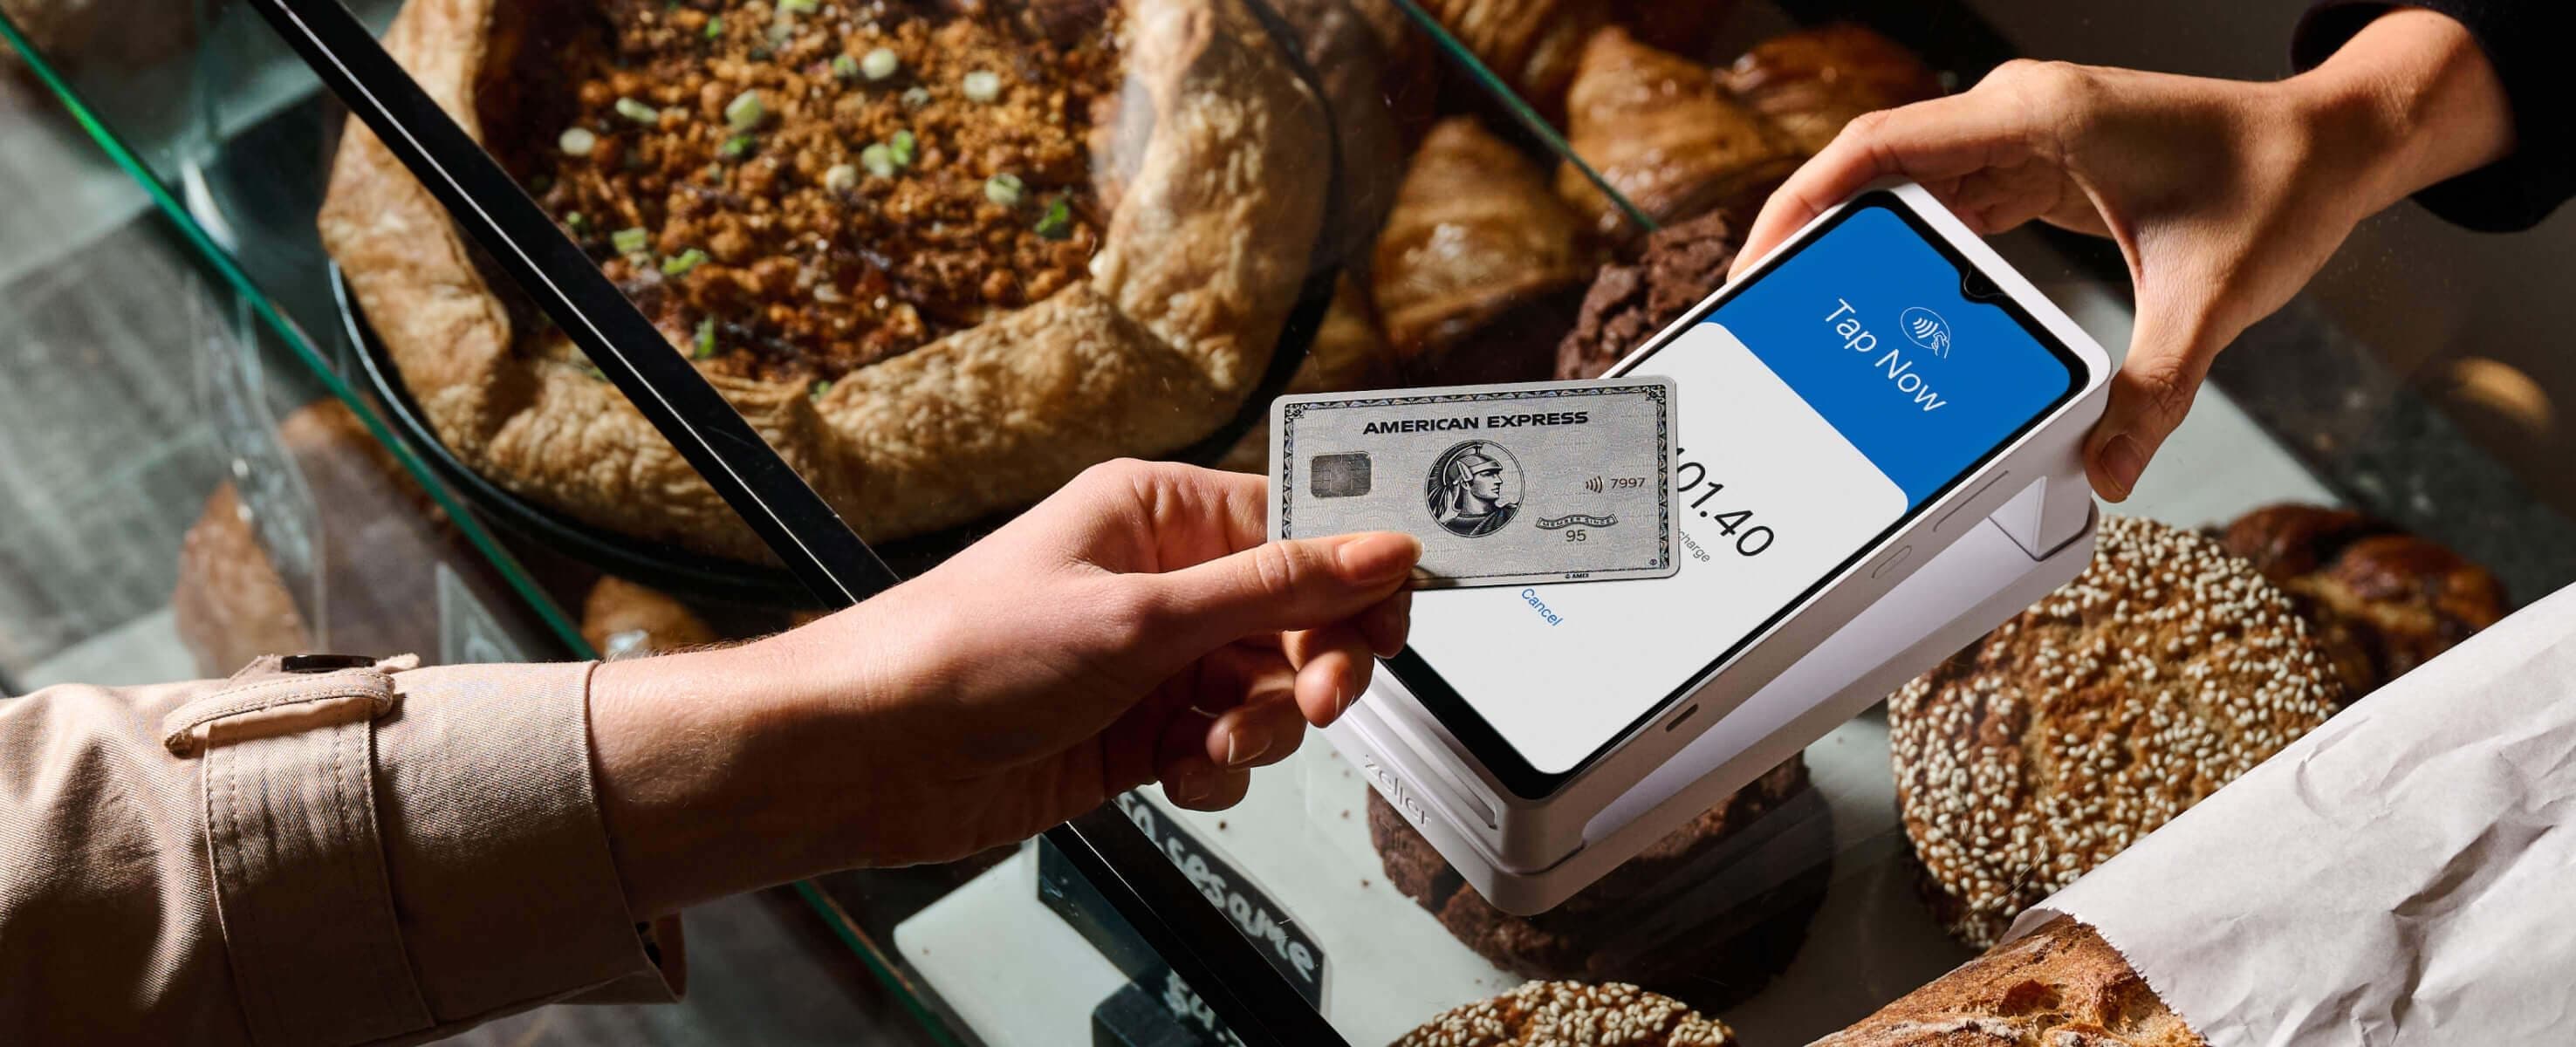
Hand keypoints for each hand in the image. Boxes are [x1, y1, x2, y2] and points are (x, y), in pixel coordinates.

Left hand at [588, 460, 1418, 914]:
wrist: (867, 754)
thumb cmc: (963, 650)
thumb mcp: (1141, 615)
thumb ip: (1276, 587)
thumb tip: (1382, 549)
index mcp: (1159, 512)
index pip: (1299, 525)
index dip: (1356, 574)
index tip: (1391, 619)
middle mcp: (1161, 580)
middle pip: (1299, 616)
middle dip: (1315, 664)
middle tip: (1315, 698)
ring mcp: (1151, 661)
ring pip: (1269, 691)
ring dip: (1262, 727)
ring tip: (1212, 742)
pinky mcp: (1137, 734)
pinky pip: (1225, 746)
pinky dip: (1220, 768)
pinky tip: (1182, 774)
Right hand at [1732, 9, 2510, 499]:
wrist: (2335, 143)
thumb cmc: (2280, 184)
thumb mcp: (2213, 296)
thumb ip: (2155, 389)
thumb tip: (2106, 472)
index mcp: (2039, 116)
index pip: (1881, 147)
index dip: (1804, 202)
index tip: (1758, 262)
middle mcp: (2017, 113)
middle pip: (1874, 166)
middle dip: (1811, 233)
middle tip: (1761, 308)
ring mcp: (2022, 135)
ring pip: (1904, 185)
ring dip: (1856, 242)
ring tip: (1808, 310)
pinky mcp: (2034, 163)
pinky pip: (1946, 202)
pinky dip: (1911, 249)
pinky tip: (1889, 301)